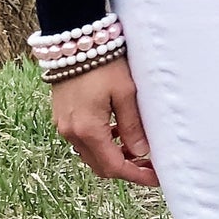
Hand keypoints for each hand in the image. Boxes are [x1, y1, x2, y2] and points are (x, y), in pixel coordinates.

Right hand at [51, 56, 160, 185]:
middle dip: (126, 169)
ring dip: (113, 156)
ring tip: (138, 148)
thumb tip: (142, 152)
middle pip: (101, 166)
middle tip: (150, 164)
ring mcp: (63, 125)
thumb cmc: (103, 63)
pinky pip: (82, 140)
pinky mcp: (62, 116)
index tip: (156, 178)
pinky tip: (118, 132)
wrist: (73, 40)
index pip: (115, 167)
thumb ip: (132, 126)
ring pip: (91, 155)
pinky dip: (101, 143)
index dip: (137, 176)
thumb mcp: (125, 94)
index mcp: (88, 130)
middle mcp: (72, 132)